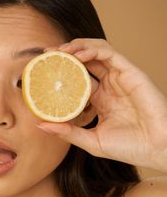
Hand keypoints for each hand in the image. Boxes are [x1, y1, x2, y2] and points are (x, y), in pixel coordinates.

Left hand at [38, 39, 166, 171]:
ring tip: (60, 51)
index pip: (77, 77)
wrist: (158, 150)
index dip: (60, 71)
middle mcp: (109, 85)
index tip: (41, 70)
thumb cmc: (130, 148)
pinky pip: (110, 54)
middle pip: (84, 61)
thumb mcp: (91, 140)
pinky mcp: (131, 73)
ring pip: (96, 51)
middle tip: (46, 54)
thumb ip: (67, 132)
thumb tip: (41, 125)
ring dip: (77, 46)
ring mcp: (120, 78)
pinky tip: (77, 56)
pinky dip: (92, 50)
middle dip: (65, 53)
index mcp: (100, 99)